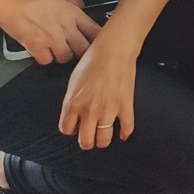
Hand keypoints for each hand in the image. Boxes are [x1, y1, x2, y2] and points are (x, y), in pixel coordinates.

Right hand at [0, 0, 99, 65]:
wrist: (12, 4)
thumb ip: (74, 3)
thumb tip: (83, 6)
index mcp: (74, 15)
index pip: (95, 32)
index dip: (96, 39)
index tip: (95, 43)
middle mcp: (67, 28)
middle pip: (83, 49)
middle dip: (80, 51)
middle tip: (74, 49)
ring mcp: (52, 40)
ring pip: (66, 57)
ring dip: (62, 56)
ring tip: (56, 50)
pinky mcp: (37, 48)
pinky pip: (48, 61)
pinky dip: (45, 58)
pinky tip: (43, 52)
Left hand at [59, 33, 136, 149]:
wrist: (113, 50)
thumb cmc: (92, 60)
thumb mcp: (73, 82)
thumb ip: (72, 100)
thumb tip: (75, 112)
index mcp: (73, 104)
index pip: (67, 130)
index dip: (71, 131)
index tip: (76, 128)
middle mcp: (89, 111)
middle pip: (85, 140)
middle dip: (87, 143)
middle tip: (89, 141)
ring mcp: (108, 109)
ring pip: (104, 138)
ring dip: (103, 141)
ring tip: (104, 139)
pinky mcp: (125, 105)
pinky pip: (127, 126)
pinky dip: (125, 133)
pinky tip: (123, 134)